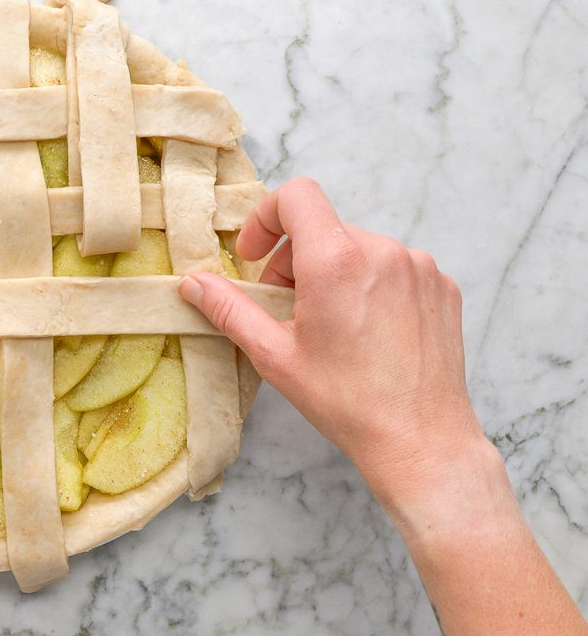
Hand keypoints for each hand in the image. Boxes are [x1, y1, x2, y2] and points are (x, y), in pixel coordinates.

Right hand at [180, 178, 480, 499]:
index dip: (266, 217)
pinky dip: (371, 285)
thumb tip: (193, 283)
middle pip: (324, 227)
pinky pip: (395, 266)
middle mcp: (383, 251)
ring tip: (330, 324)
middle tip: (286, 307)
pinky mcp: (442, 285)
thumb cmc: (347, 402)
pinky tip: (367, 331)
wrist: (420, 439)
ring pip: (359, 248)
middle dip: (294, 258)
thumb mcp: (274, 355)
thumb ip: (230, 309)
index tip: (256, 254)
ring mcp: (419, 267)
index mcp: (336, 262)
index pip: (297, 196)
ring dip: (334, 273)